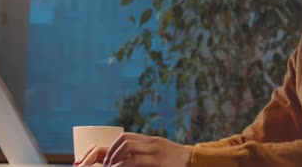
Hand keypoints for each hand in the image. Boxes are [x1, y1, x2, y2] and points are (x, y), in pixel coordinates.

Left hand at [76, 132, 192, 166]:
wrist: (193, 161)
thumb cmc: (176, 159)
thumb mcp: (161, 150)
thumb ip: (147, 150)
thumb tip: (129, 154)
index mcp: (151, 140)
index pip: (126, 136)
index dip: (113, 147)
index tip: (109, 159)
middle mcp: (152, 144)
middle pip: (125, 141)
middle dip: (112, 153)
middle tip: (108, 165)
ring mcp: (156, 153)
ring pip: (129, 150)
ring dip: (116, 161)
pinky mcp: (158, 163)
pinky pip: (136, 162)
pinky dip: (124, 166)